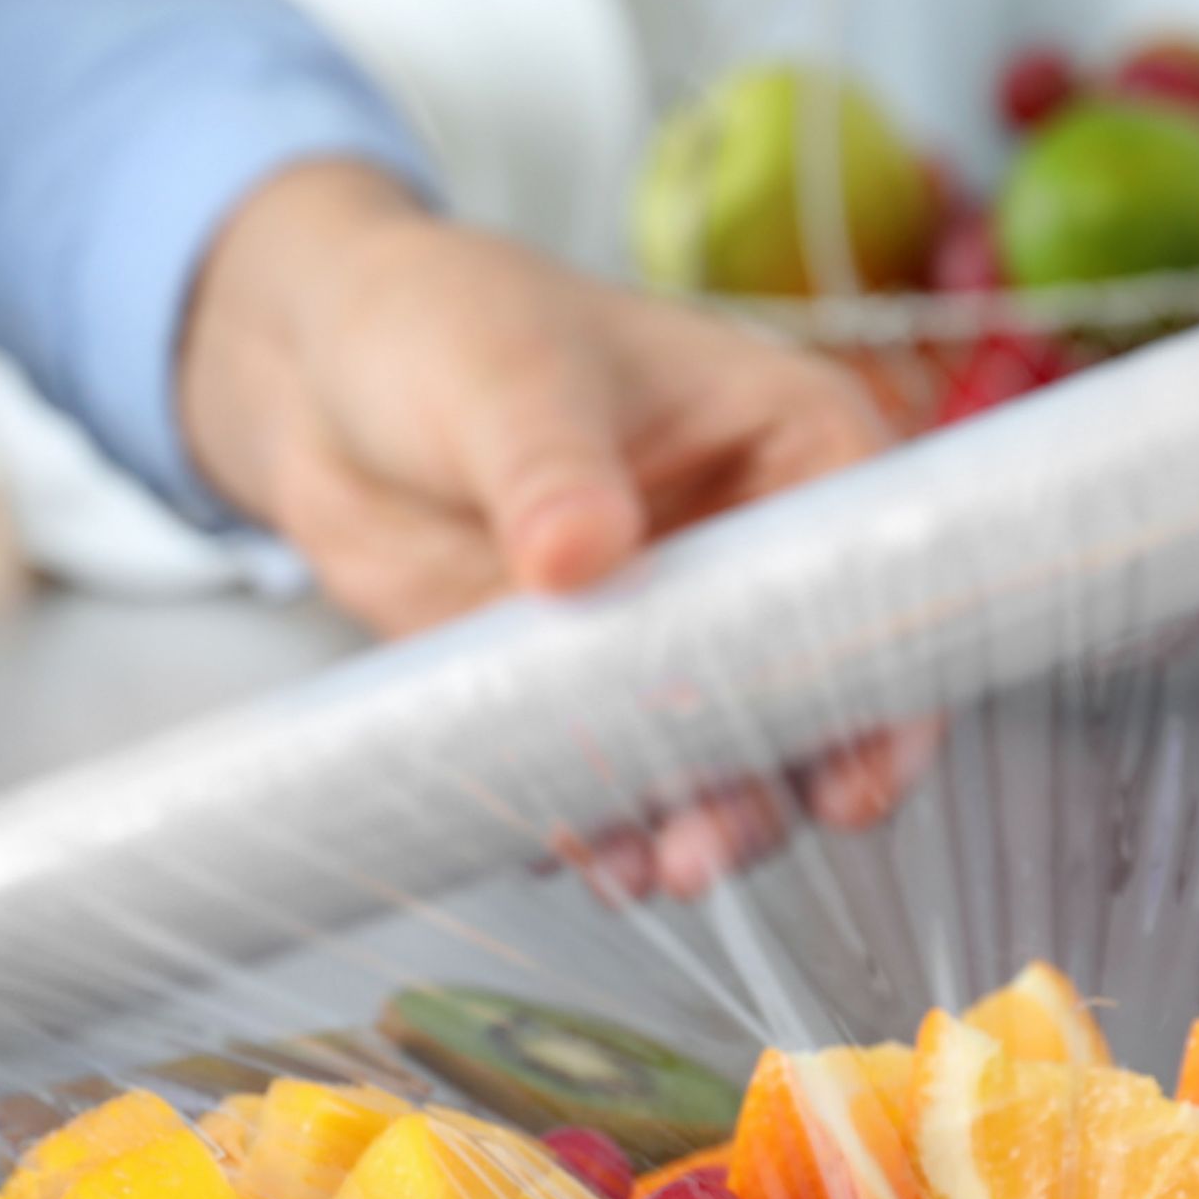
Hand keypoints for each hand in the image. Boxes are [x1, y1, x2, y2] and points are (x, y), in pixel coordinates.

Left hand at [181, 162, 930, 892]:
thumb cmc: (441, 326)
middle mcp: (740, 557)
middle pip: (804, 696)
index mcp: (782, 447)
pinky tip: (564, 846)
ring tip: (638, 872)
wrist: (315, 381)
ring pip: (710, 755)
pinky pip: (603, 775)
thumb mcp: (504, 376)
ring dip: (686, 825)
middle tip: (702, 851)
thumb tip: (581, 555)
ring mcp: (657, 634)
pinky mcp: (571, 690)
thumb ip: (549, 469)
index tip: (853, 782)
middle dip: (767, 788)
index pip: (874, 572)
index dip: (882, 684)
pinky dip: (593, 821)